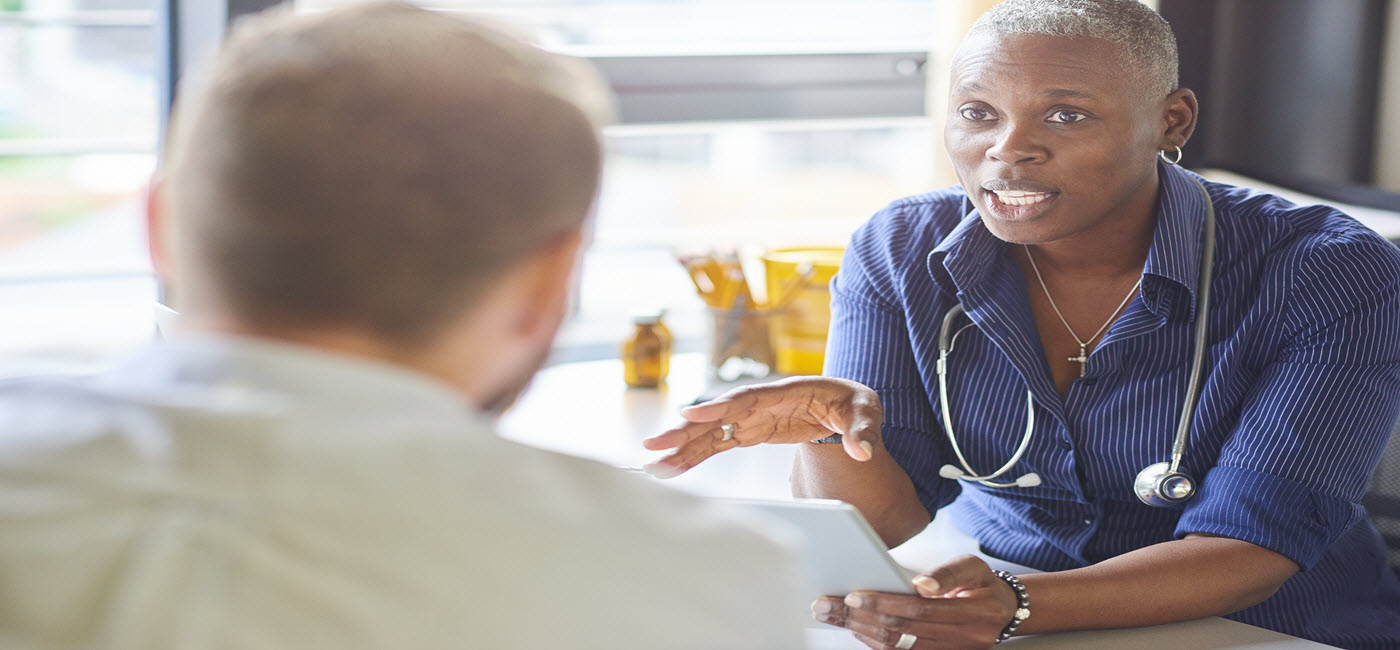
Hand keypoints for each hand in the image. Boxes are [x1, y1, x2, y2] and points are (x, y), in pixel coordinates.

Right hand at [641, 376, 882, 476]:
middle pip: (718, 416)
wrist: (847, 406)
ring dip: (682, 448)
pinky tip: (672, 468)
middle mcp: (761, 402)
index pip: (747, 398)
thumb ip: (863, 430)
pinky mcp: (749, 433)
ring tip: (653, 464)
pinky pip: (717, 445)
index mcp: (786, 391)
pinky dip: (695, 456)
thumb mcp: (867, 411)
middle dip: (685, 430)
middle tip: (654, 444)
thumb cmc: (854, 403)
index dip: (718, 407)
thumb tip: (862, 451)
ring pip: (710, 433)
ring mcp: (752, 418)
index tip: (690, 416)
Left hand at [810, 555, 1018, 649]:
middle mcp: (962, 638)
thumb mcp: (974, 566)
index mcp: (973, 613)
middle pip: (902, 632)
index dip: (885, 603)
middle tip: (827, 605)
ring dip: (860, 630)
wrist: (1004, 610)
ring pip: (897, 647)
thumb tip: (920, 584)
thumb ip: (947, 572)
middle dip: (859, 618)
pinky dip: (874, 641)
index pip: (920, 610)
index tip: (854, 596)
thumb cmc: (982, 584)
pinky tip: (855, 627)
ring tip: (833, 615)